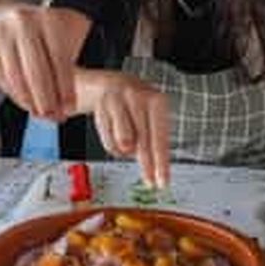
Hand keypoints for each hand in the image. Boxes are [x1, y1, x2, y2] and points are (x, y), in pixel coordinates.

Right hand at [0, 5, 79, 120]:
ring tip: (43, 114)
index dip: (66, 88)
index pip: (60, 59)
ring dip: (32, 102)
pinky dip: (17, 96)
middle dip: (48, 100)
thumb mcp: (61, 26)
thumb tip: (90, 78)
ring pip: (18, 78)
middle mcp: (23, 23)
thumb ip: (77, 47)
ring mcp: (2, 35)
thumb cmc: (36, 27)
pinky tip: (28, 104)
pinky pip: (4, 80)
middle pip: (37, 72)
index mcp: (48, 18)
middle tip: (56, 116)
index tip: (70, 106)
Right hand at [79, 68, 169, 188]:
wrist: (106, 83)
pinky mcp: (101, 104)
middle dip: (147, 164)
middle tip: (150, 182)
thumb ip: (151, 140)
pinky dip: (112, 144)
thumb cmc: (133, 105)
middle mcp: (138, 96)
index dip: (161, 162)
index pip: (160, 137)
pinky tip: (114, 135)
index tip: (163, 182)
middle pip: (143, 140)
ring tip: (126, 145)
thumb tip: (151, 167)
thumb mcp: (148, 118)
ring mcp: (118, 99)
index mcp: (156, 100)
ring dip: (125, 150)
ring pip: (123, 141)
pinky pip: (107, 138)